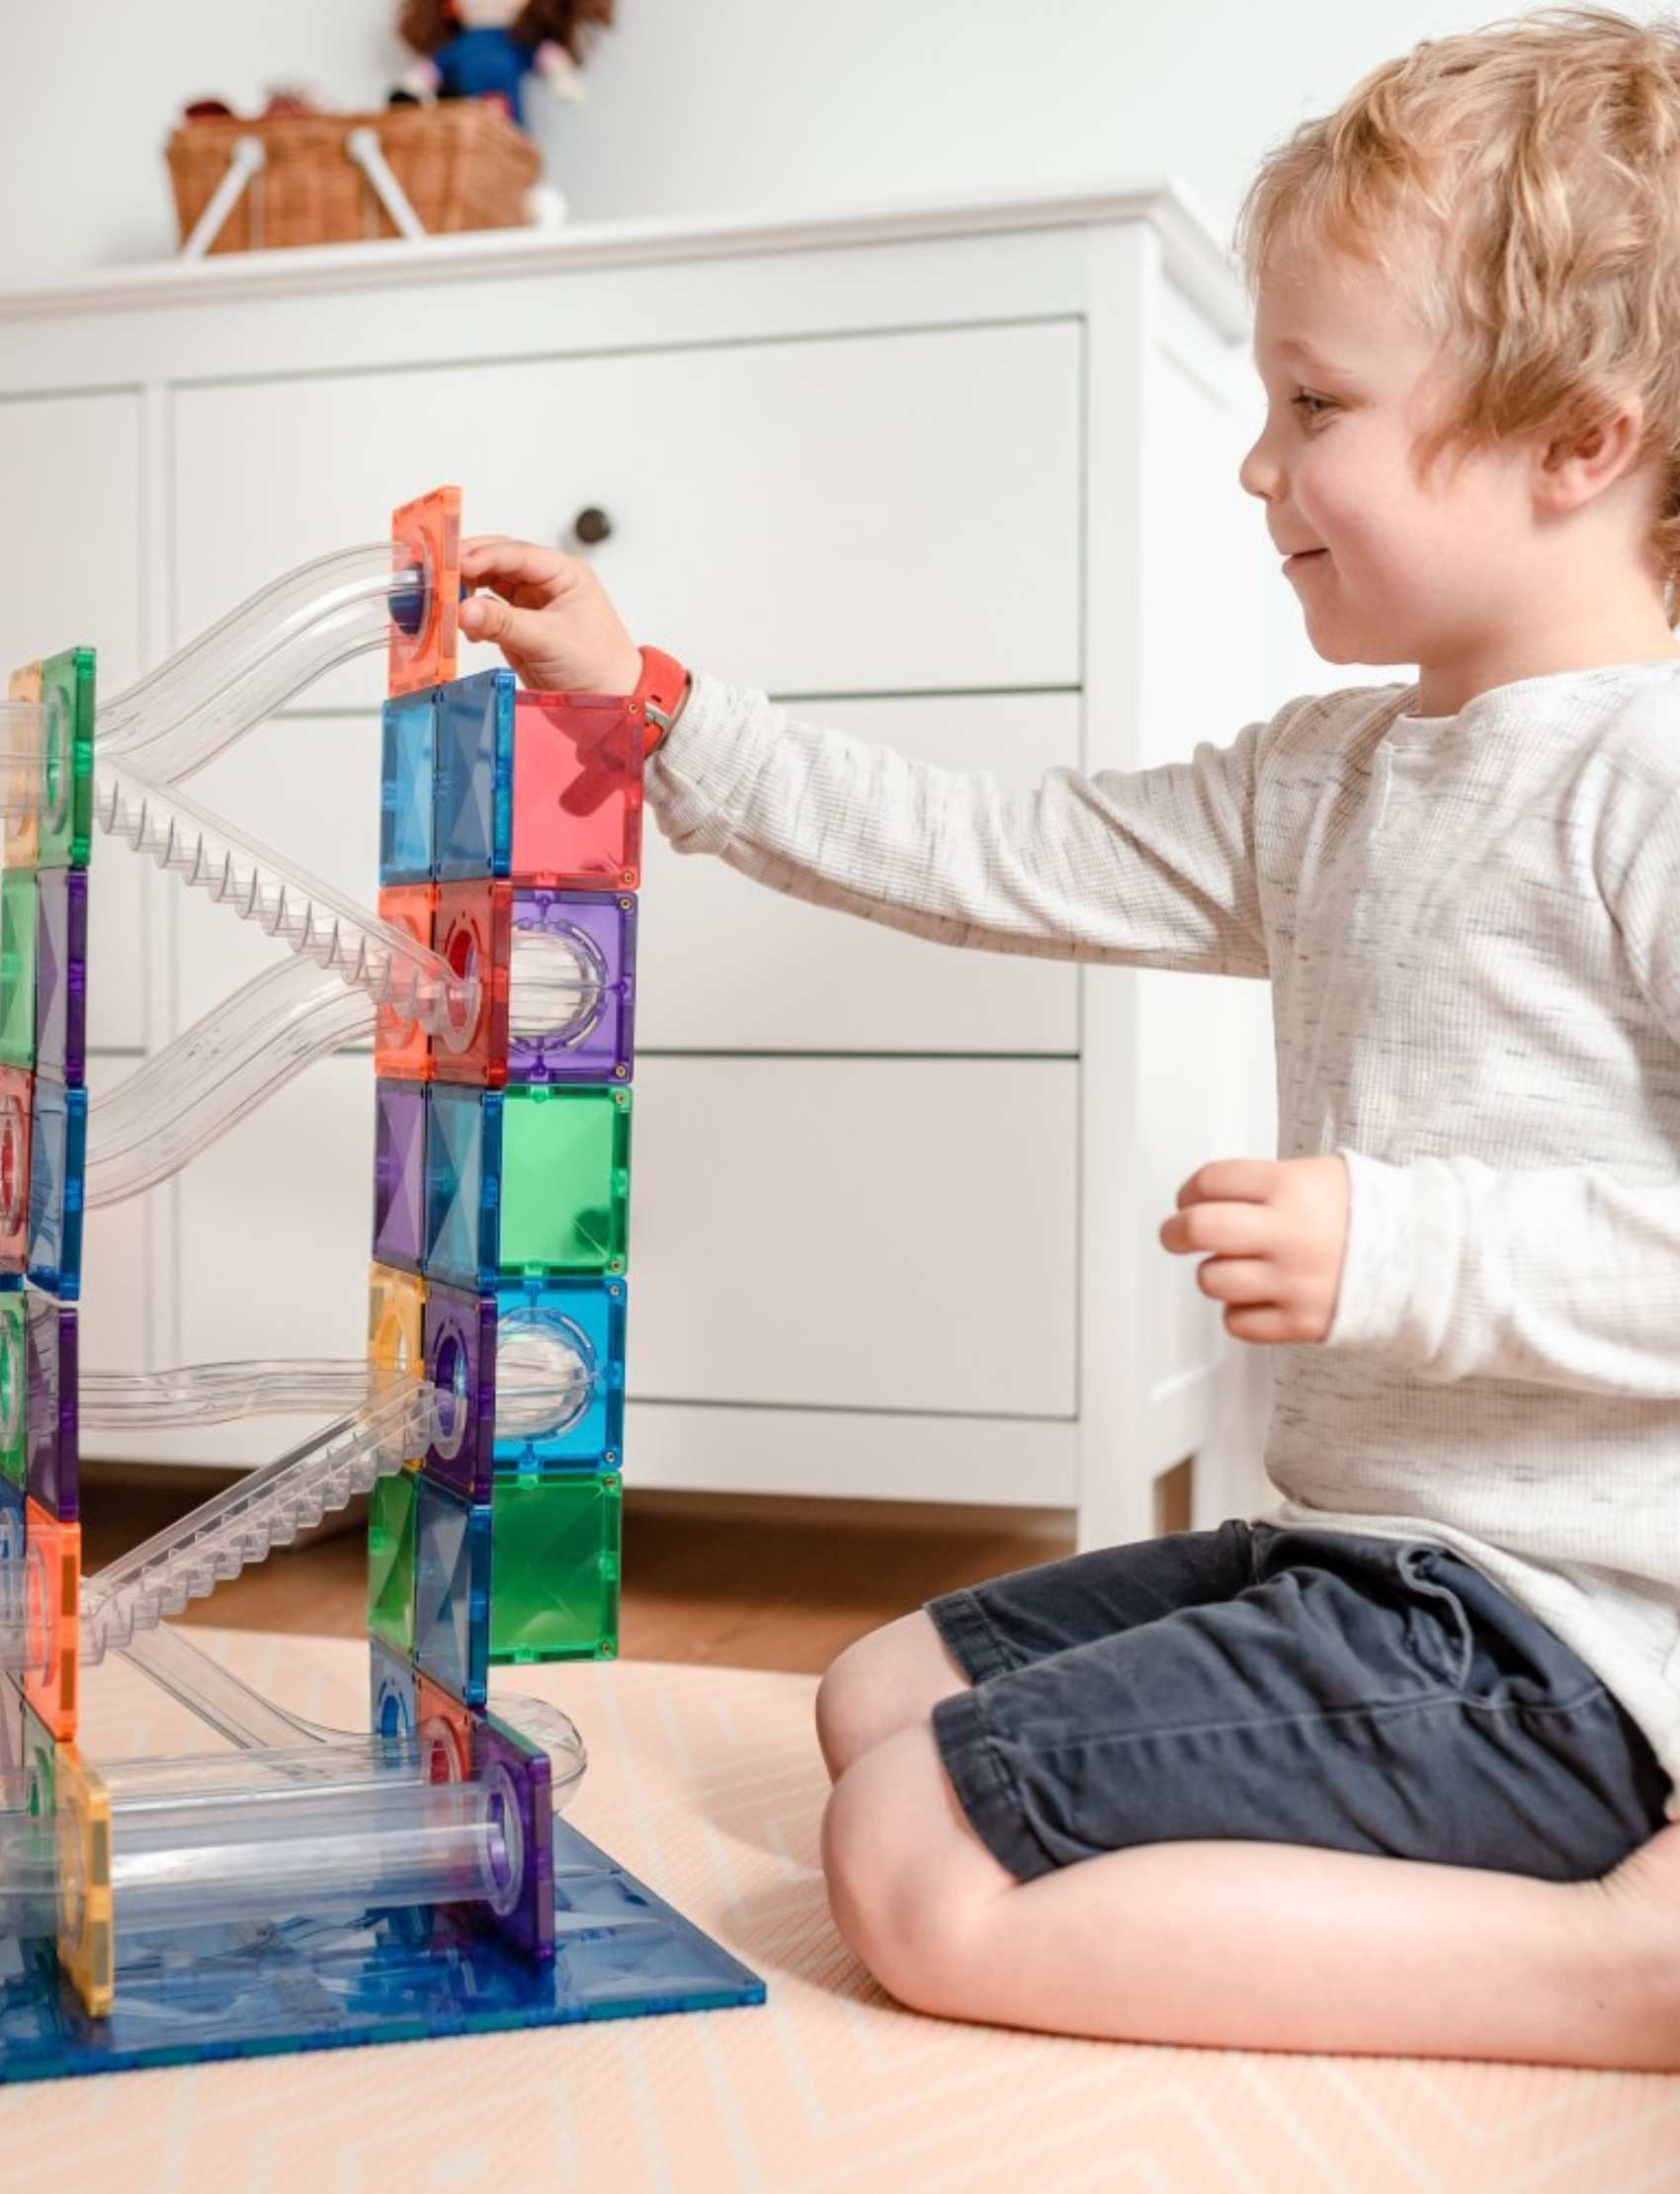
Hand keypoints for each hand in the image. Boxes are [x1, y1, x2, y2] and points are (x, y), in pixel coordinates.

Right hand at [457, 536, 641, 693]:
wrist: (612, 705)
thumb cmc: (602, 667)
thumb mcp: (551, 640)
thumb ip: (505, 623)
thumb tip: (464, 609)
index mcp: (563, 573)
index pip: (514, 553)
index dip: (480, 556)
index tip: (453, 568)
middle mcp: (545, 585)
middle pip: (495, 563)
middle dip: (465, 570)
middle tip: (437, 580)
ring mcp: (530, 607)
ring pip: (487, 587)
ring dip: (465, 594)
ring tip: (445, 605)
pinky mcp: (518, 631)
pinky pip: (486, 615)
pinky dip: (471, 619)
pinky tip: (463, 628)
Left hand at [1158, 1155, 1348, 1344]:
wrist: (1419, 1258)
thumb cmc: (1364, 1216)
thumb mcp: (1317, 1175)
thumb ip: (1261, 1183)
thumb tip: (1203, 1196)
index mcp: (1291, 1188)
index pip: (1211, 1181)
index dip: (1189, 1191)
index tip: (1188, 1200)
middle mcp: (1289, 1233)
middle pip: (1199, 1229)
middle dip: (1175, 1232)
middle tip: (1175, 1234)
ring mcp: (1293, 1280)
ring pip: (1212, 1280)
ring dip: (1214, 1273)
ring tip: (1232, 1267)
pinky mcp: (1301, 1321)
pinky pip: (1238, 1323)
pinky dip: (1238, 1312)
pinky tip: (1255, 1297)